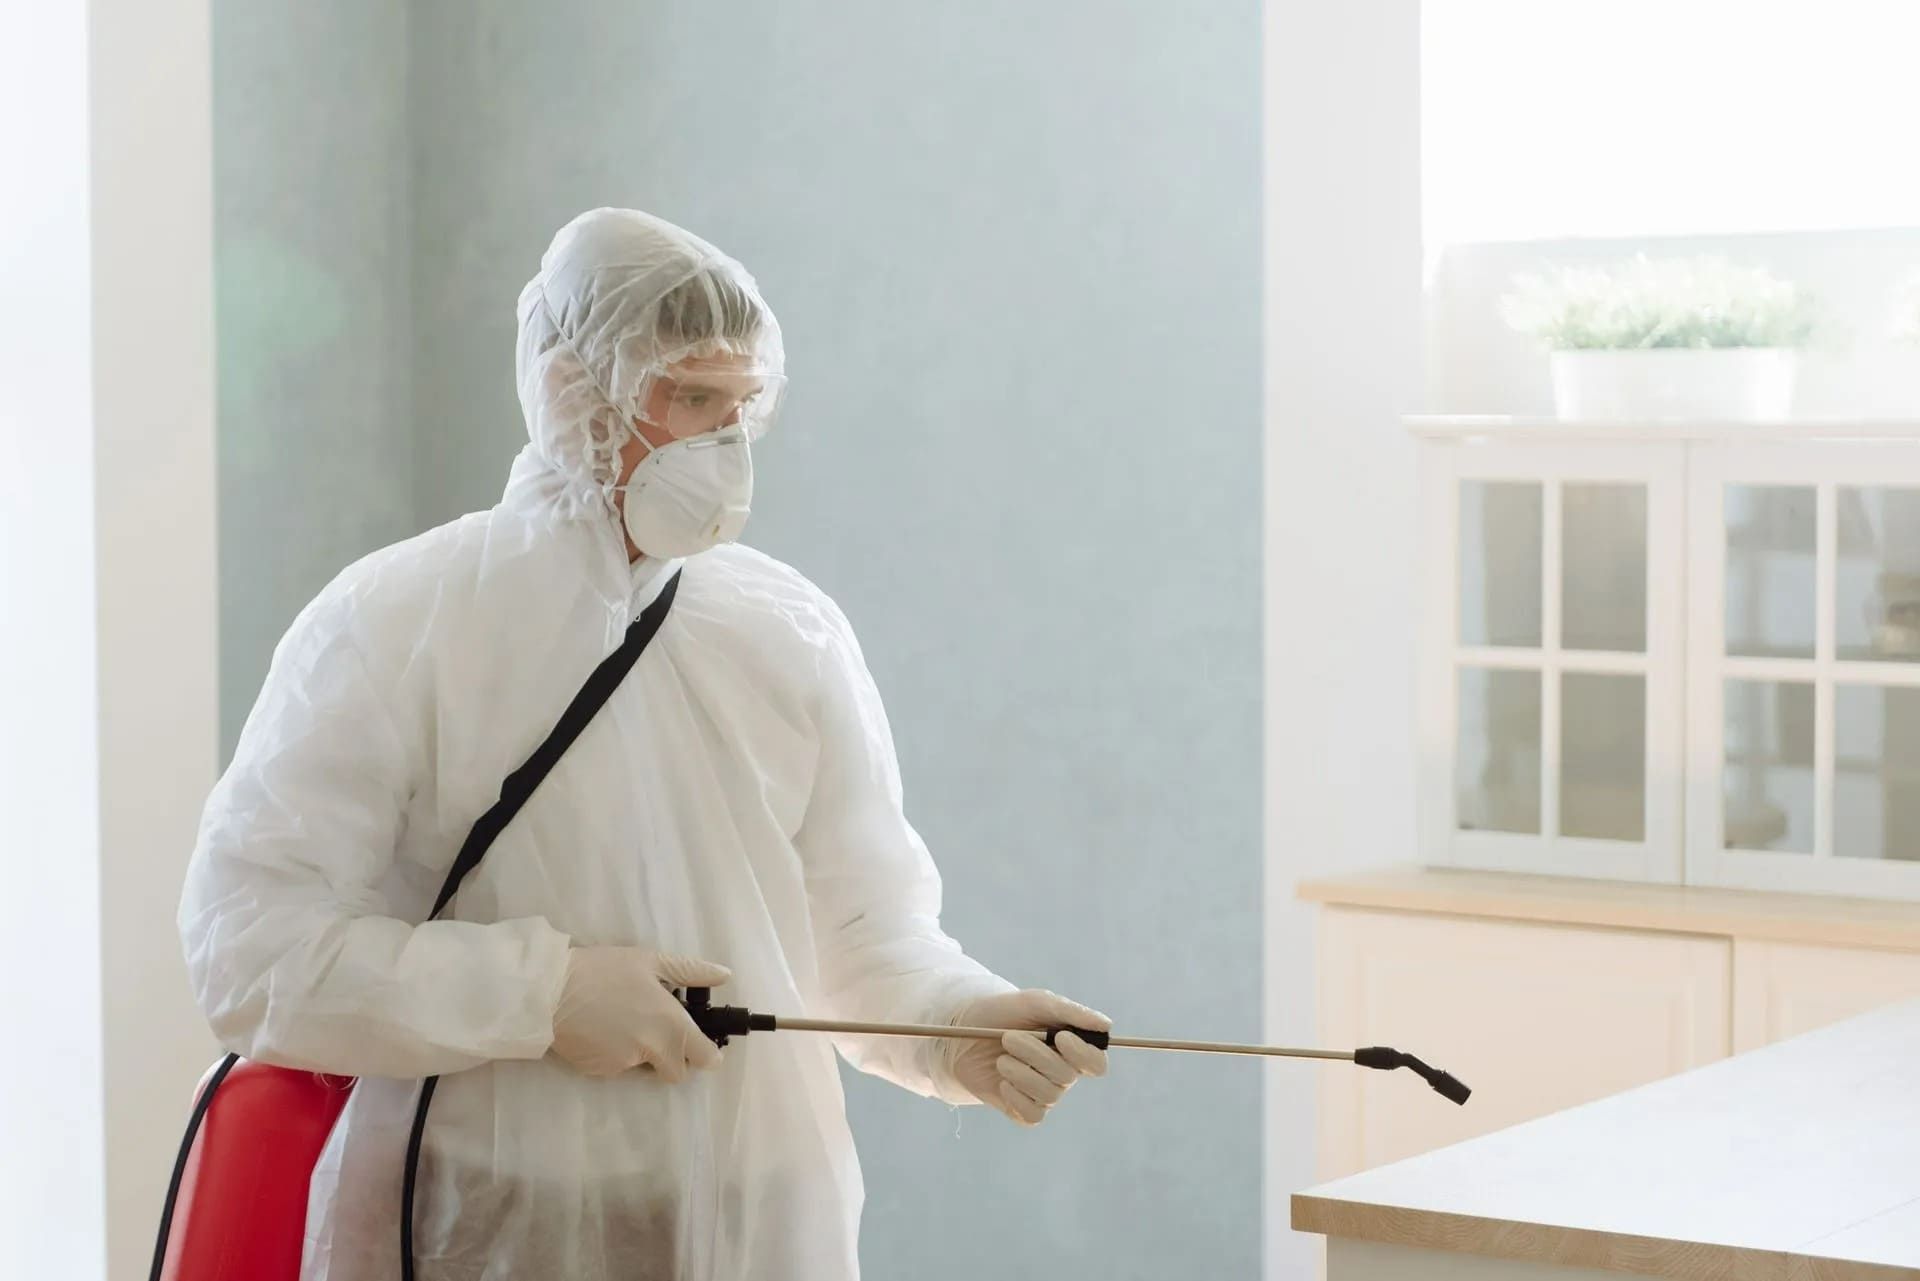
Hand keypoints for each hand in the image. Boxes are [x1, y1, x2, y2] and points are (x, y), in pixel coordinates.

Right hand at [550, 947, 730, 1080]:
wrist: (547, 991)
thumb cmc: (603, 970)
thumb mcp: (650, 960)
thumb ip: (691, 970)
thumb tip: (724, 975)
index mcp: (670, 1026)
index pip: (706, 1058)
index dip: (707, 1052)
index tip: (701, 1043)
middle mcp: (652, 1051)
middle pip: (676, 1072)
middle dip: (673, 1058)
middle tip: (658, 1030)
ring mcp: (624, 1065)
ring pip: (644, 1067)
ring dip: (641, 1053)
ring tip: (621, 1020)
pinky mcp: (599, 1072)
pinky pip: (616, 1067)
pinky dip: (613, 1053)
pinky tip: (600, 1029)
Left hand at [936, 989, 1109, 1125]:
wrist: (962, 1032)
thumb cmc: (1003, 1013)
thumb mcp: (1036, 1003)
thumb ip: (1072, 1013)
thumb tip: (1107, 1025)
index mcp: (1071, 1048)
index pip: (1097, 1064)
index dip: (1083, 1055)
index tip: (1060, 1037)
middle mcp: (1062, 1074)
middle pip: (1066, 1076)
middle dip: (1034, 1054)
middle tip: (1008, 1038)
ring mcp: (1043, 1094)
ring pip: (1048, 1095)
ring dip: (1020, 1073)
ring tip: (1001, 1059)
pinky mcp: (1022, 1110)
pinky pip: (1032, 1115)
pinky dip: (1015, 1096)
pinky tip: (1002, 1082)